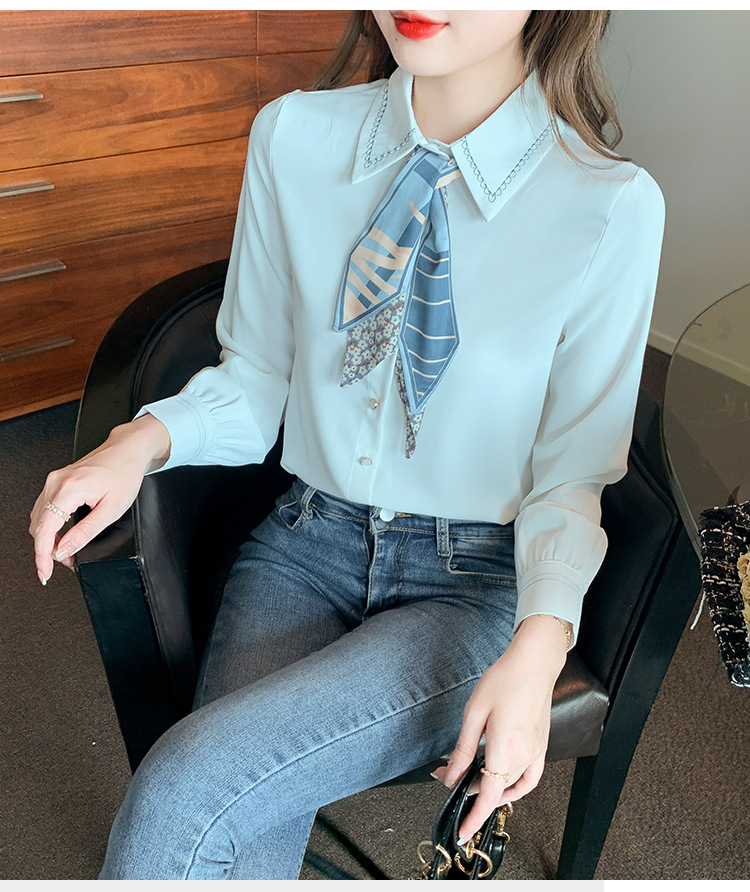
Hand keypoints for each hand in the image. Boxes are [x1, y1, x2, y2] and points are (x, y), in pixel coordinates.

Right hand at [29, 414, 170, 584]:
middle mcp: (56, 482)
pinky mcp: (57, 480)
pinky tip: (62, 535)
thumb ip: (85, 532)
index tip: (44, 573)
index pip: (44, 530)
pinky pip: (45, 508)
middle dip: (48, 549)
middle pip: (38, 526)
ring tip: (66, 551)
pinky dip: (50, 525)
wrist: (128, 450)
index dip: (42, 556)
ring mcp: (54, 479)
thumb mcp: (112, 510)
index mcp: (69, 489)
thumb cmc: (124, 474)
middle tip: (67, 562)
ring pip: (39, 518)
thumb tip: (65, 550)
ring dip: (49, 538)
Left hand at [432, 614, 569, 842]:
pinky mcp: (542, 747)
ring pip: (512, 786)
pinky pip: (531, 778)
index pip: (486, 795)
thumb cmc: (504, 680)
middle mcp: (523, 755)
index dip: (473, 818)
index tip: (462, 832)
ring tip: (473, 781)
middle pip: (495, 790)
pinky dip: (517, 787)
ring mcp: (536, 753)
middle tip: (449, 777)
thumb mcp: (474, 712)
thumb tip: (450, 775)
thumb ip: (462, 748)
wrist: (533, 665)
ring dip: (492, 790)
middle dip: (470, 792)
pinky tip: (504, 784)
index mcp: (503, 747)